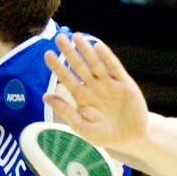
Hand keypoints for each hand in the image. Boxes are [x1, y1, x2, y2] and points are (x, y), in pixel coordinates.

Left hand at [43, 33, 148, 151]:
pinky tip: (97, 46)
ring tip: (76, 36)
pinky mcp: (124, 83)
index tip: (47, 54)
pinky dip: (106, 57)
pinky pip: (114, 68)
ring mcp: (109, 84)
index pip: (66, 78)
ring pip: (95, 63)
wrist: (132, 138)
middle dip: (69, 52)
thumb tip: (44, 96)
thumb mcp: (82, 127)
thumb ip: (65, 111)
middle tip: (59, 38)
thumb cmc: (104, 134)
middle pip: (79, 66)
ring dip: (86, 50)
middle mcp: (93, 87)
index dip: (58, 66)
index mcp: (82, 96)